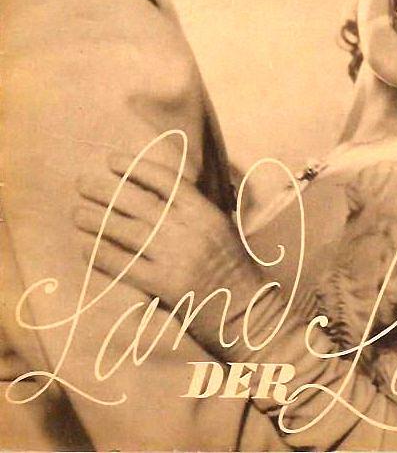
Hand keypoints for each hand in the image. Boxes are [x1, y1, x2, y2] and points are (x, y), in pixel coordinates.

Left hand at [74, 154, 244, 308]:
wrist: (247, 307)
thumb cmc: (234, 265)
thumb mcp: (221, 226)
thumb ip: (195, 208)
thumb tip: (162, 188)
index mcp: (203, 211)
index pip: (164, 180)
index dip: (135, 167)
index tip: (112, 161)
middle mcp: (188, 228)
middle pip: (138, 202)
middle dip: (106, 190)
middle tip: (82, 183)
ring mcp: (175, 256)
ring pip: (127, 231)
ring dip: (98, 221)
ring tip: (77, 214)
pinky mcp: (164, 284)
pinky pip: (125, 265)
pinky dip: (103, 255)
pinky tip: (86, 248)